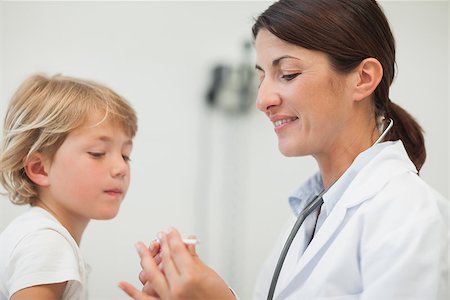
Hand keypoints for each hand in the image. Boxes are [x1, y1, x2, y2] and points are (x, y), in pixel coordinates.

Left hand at [120, 228, 235, 299]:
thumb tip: (187, 242)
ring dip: (145, 259)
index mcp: (191, 276)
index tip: (170, 231)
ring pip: (151, 275)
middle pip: (165, 259)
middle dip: (162, 244)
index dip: (173, 238)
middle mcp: (177, 288)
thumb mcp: (209, 273)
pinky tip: (122, 283)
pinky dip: (131, 291)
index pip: (177, 250)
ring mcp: (169, 298)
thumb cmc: (217, 296)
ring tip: (141, 248)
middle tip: (160, 235)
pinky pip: (144, 299)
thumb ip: (193, 258)